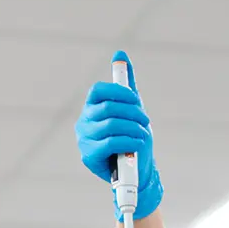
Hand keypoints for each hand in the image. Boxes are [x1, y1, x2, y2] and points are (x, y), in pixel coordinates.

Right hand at [75, 50, 163, 219]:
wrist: (136, 172)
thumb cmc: (132, 138)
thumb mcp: (131, 109)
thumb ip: (125, 84)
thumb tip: (120, 55)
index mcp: (91, 109)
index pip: (98, 90)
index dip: (119, 91)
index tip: (136, 99)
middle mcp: (83, 123)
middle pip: (107, 107)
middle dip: (132, 111)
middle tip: (145, 120)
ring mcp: (84, 140)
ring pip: (111, 124)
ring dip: (133, 128)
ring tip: (143, 134)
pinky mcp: (89, 156)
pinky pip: (111, 142)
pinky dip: (129, 141)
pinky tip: (138, 144)